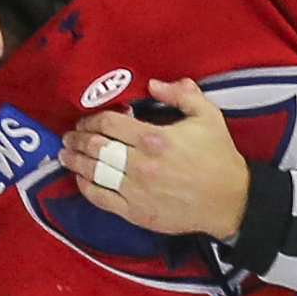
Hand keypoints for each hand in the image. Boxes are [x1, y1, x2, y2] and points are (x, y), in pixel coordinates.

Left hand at [63, 79, 250, 239]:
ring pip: (93, 172)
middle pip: (95, 146)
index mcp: (154, 137)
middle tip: (69, 135)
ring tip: (65, 154)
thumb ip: (182, 94)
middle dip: (77, 138)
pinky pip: (101, 198)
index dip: (91, 118)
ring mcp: (136, 190)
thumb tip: (153, 83)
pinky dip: (86, 187)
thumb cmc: (219, 157)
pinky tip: (80, 179)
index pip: (108, 123)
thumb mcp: (208, 116)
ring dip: (74, 161)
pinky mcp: (136, 212)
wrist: (230, 201)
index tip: (85, 119)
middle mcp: (140, 163)